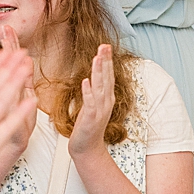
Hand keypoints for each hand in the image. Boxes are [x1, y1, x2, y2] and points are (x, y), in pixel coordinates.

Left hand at [67, 43, 113, 157]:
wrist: (87, 147)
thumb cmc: (87, 126)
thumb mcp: (92, 105)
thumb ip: (94, 91)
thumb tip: (92, 77)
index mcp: (106, 98)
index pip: (108, 76)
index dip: (107, 61)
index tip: (105, 46)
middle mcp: (105, 102)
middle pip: (106, 78)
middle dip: (105, 61)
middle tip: (105, 46)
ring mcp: (99, 110)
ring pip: (99, 87)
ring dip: (98, 72)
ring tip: (97, 57)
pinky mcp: (91, 118)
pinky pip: (90, 103)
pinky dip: (88, 92)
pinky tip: (85, 81)